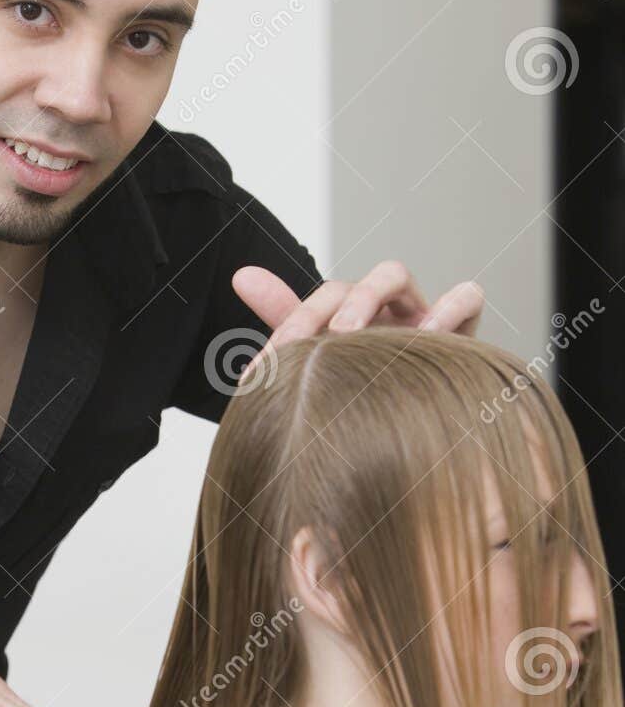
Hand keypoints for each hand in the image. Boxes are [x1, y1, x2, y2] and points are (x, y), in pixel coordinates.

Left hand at [232, 260, 483, 385]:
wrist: (431, 432)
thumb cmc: (375, 394)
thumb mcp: (325, 362)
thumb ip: (286, 320)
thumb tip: (240, 274)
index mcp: (342, 322)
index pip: (306, 308)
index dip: (284, 329)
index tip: (261, 371)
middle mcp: (376, 313)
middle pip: (343, 287)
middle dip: (317, 312)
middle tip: (298, 347)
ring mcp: (418, 315)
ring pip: (393, 275)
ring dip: (367, 296)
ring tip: (348, 334)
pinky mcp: (462, 330)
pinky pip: (466, 296)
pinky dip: (448, 308)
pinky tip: (425, 337)